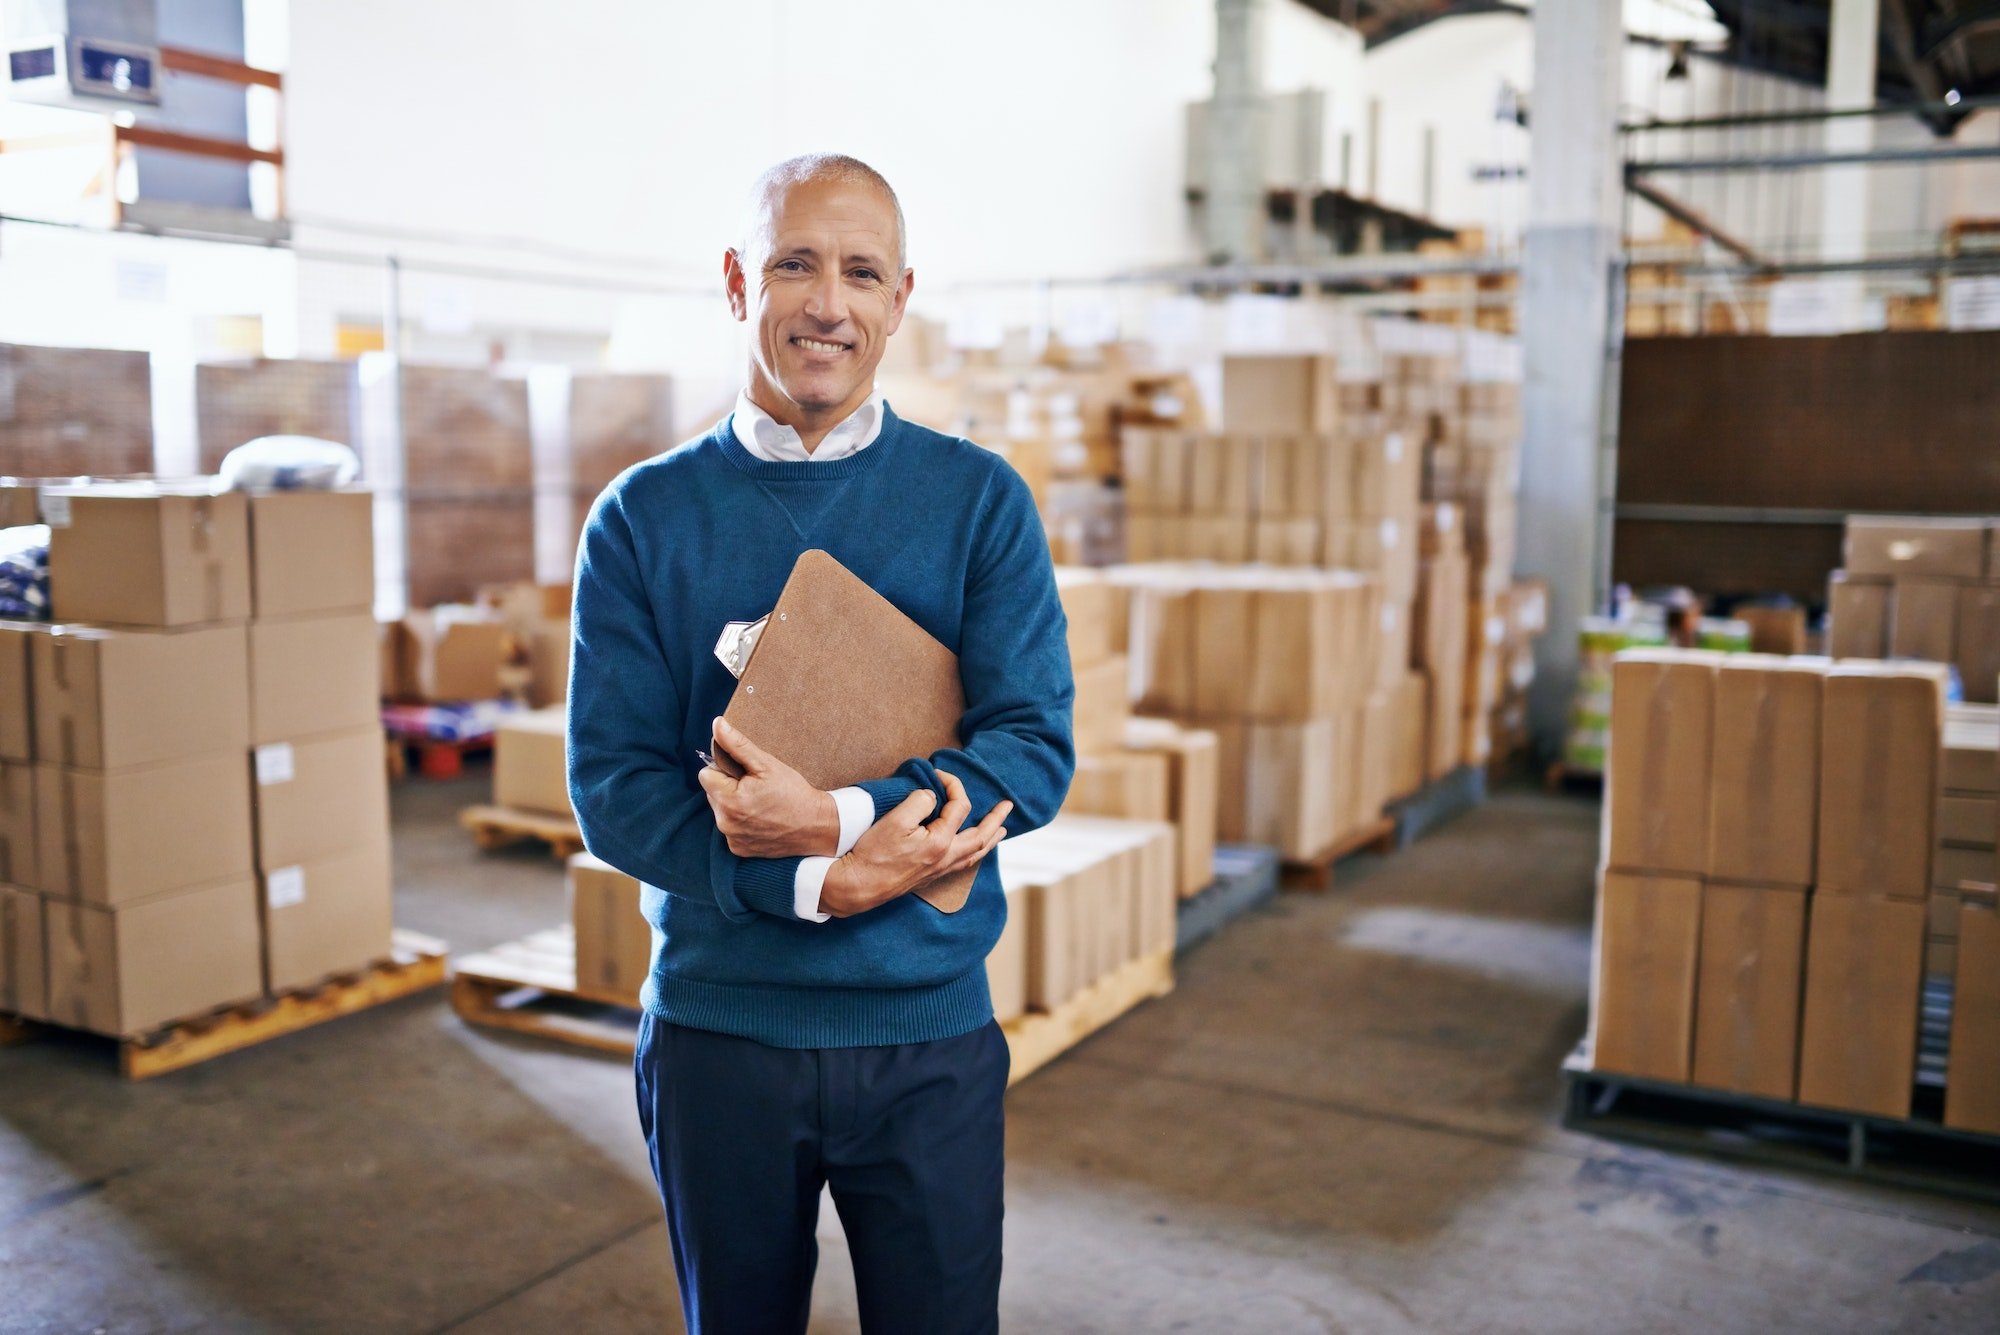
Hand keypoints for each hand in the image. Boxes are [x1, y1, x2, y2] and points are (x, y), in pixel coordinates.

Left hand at [697, 717, 839, 858]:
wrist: (816, 826)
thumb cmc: (793, 792)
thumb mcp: (767, 764)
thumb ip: (738, 744)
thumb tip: (716, 724)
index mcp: (729, 800)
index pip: (706, 775)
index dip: (723, 769)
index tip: (744, 773)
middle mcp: (725, 823)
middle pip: (712, 794)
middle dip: (728, 787)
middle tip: (755, 787)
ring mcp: (732, 839)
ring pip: (721, 811)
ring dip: (733, 804)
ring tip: (759, 803)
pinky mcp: (739, 850)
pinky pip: (730, 829)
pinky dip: (741, 822)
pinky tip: (761, 819)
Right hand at [818, 769, 1011, 918]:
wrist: (858, 885)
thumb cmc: (873, 853)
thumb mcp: (896, 820)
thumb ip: (920, 801)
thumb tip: (933, 796)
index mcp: (941, 843)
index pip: (959, 807)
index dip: (953, 785)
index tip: (939, 772)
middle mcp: (945, 859)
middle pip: (980, 837)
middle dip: (995, 819)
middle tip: (1007, 806)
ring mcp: (938, 871)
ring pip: (974, 854)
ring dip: (990, 839)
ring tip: (1000, 831)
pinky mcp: (929, 877)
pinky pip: (963, 864)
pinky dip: (974, 854)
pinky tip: (972, 852)